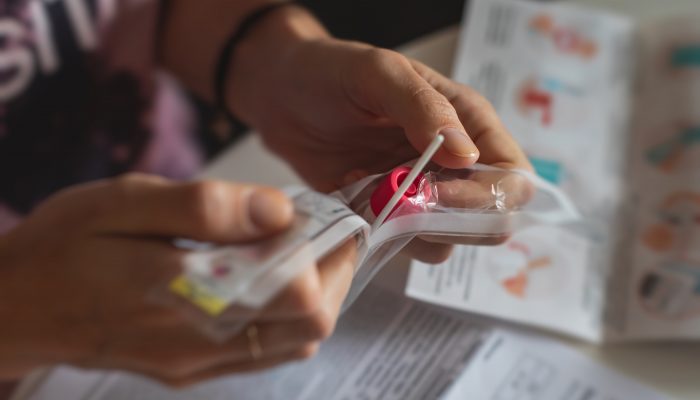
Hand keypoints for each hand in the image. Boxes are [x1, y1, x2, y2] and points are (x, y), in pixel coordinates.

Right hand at [0, 174, 355, 386]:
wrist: (16, 306)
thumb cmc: (63, 245)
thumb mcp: (123, 203)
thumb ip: (204, 207)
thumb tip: (279, 210)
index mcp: (186, 294)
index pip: (299, 295)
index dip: (329, 253)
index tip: (323, 215)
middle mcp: (200, 341)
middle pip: (310, 325)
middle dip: (331, 274)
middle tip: (316, 230)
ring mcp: (198, 361)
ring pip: (295, 342)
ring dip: (313, 294)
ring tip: (291, 248)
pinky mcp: (191, 368)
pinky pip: (265, 351)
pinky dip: (285, 315)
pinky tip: (265, 277)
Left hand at [228, 7, 530, 261]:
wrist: (282, 97)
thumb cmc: (332, 73)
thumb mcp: (379, 74)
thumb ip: (424, 108)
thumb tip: (467, 156)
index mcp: (468, 122)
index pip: (512, 176)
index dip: (486, 196)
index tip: (435, 192)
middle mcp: (455, 164)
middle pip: (491, 219)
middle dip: (451, 220)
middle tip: (402, 199)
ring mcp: (424, 194)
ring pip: (449, 240)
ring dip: (412, 228)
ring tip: (369, 189)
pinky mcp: (391, 215)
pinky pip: (406, 245)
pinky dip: (383, 233)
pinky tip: (355, 196)